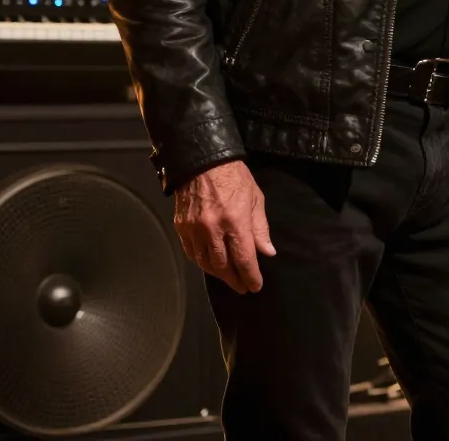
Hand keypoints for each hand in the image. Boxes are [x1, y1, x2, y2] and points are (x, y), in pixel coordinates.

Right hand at [174, 159, 274, 293]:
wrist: (203, 161)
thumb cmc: (234, 177)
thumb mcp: (256, 198)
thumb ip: (260, 228)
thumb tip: (267, 252)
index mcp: (235, 221)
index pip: (244, 258)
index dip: (250, 276)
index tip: (255, 286)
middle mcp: (213, 229)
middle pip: (223, 266)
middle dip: (235, 280)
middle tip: (243, 287)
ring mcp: (194, 229)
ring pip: (205, 263)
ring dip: (218, 274)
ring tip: (229, 277)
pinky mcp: (181, 227)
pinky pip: (191, 253)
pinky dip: (202, 262)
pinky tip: (210, 264)